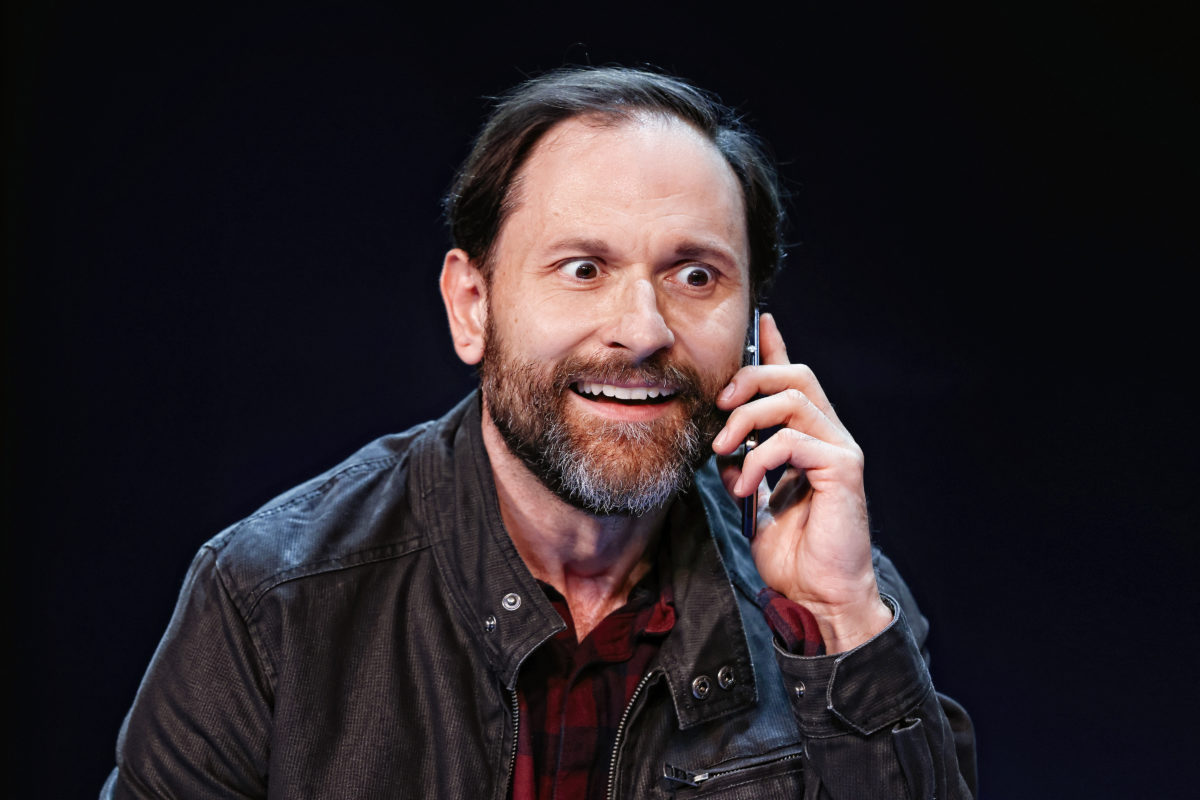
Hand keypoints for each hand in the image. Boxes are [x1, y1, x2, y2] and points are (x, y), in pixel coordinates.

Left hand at [712, 313, 891, 652]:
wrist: (816, 594)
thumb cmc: (791, 553)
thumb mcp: (754, 500)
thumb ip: (743, 465)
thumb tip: (723, 445)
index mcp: (808, 439)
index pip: (794, 380)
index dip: (777, 347)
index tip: (761, 320)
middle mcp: (829, 436)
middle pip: (795, 374)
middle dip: (750, 379)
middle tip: (719, 405)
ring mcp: (840, 450)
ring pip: (793, 398)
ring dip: (747, 420)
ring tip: (723, 451)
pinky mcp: (844, 470)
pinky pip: (794, 439)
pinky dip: (760, 458)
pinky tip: (744, 485)